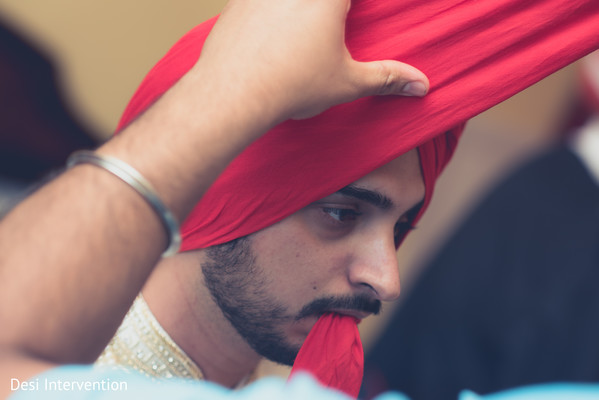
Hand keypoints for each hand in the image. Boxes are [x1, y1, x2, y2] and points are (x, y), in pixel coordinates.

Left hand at [194, 0, 428, 121]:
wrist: (233, 93)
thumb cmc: (290, 85)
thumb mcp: (346, 83)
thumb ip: (386, 77)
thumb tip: (420, 84)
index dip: (357, 6)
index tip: (352, 14)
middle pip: (326, 1)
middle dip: (334, 10)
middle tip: (339, 20)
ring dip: (297, 10)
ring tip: (304, 34)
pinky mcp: (237, 1)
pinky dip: (269, 9)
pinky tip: (273, 31)